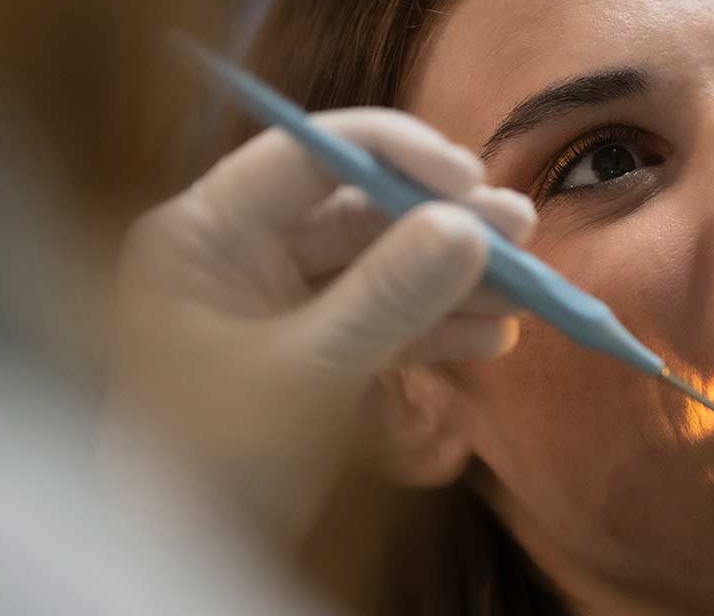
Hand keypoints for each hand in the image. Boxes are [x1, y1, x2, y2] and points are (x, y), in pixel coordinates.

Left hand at [103, 108, 534, 538]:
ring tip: (529, 289)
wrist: (184, 560)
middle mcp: (238, 253)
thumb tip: (468, 226)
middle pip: (359, 207)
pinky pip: (382, 318)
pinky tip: (497, 338)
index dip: (399, 155)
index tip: (473, 182)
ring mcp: (275, 303)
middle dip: (445, 221)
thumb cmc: (215, 465)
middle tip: (524, 227)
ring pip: (382, 265)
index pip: (312, 154)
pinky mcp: (307, 350)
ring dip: (457, 277)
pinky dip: (438, 327)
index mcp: (205, 233)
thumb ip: (389, 294)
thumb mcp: (309, 374)